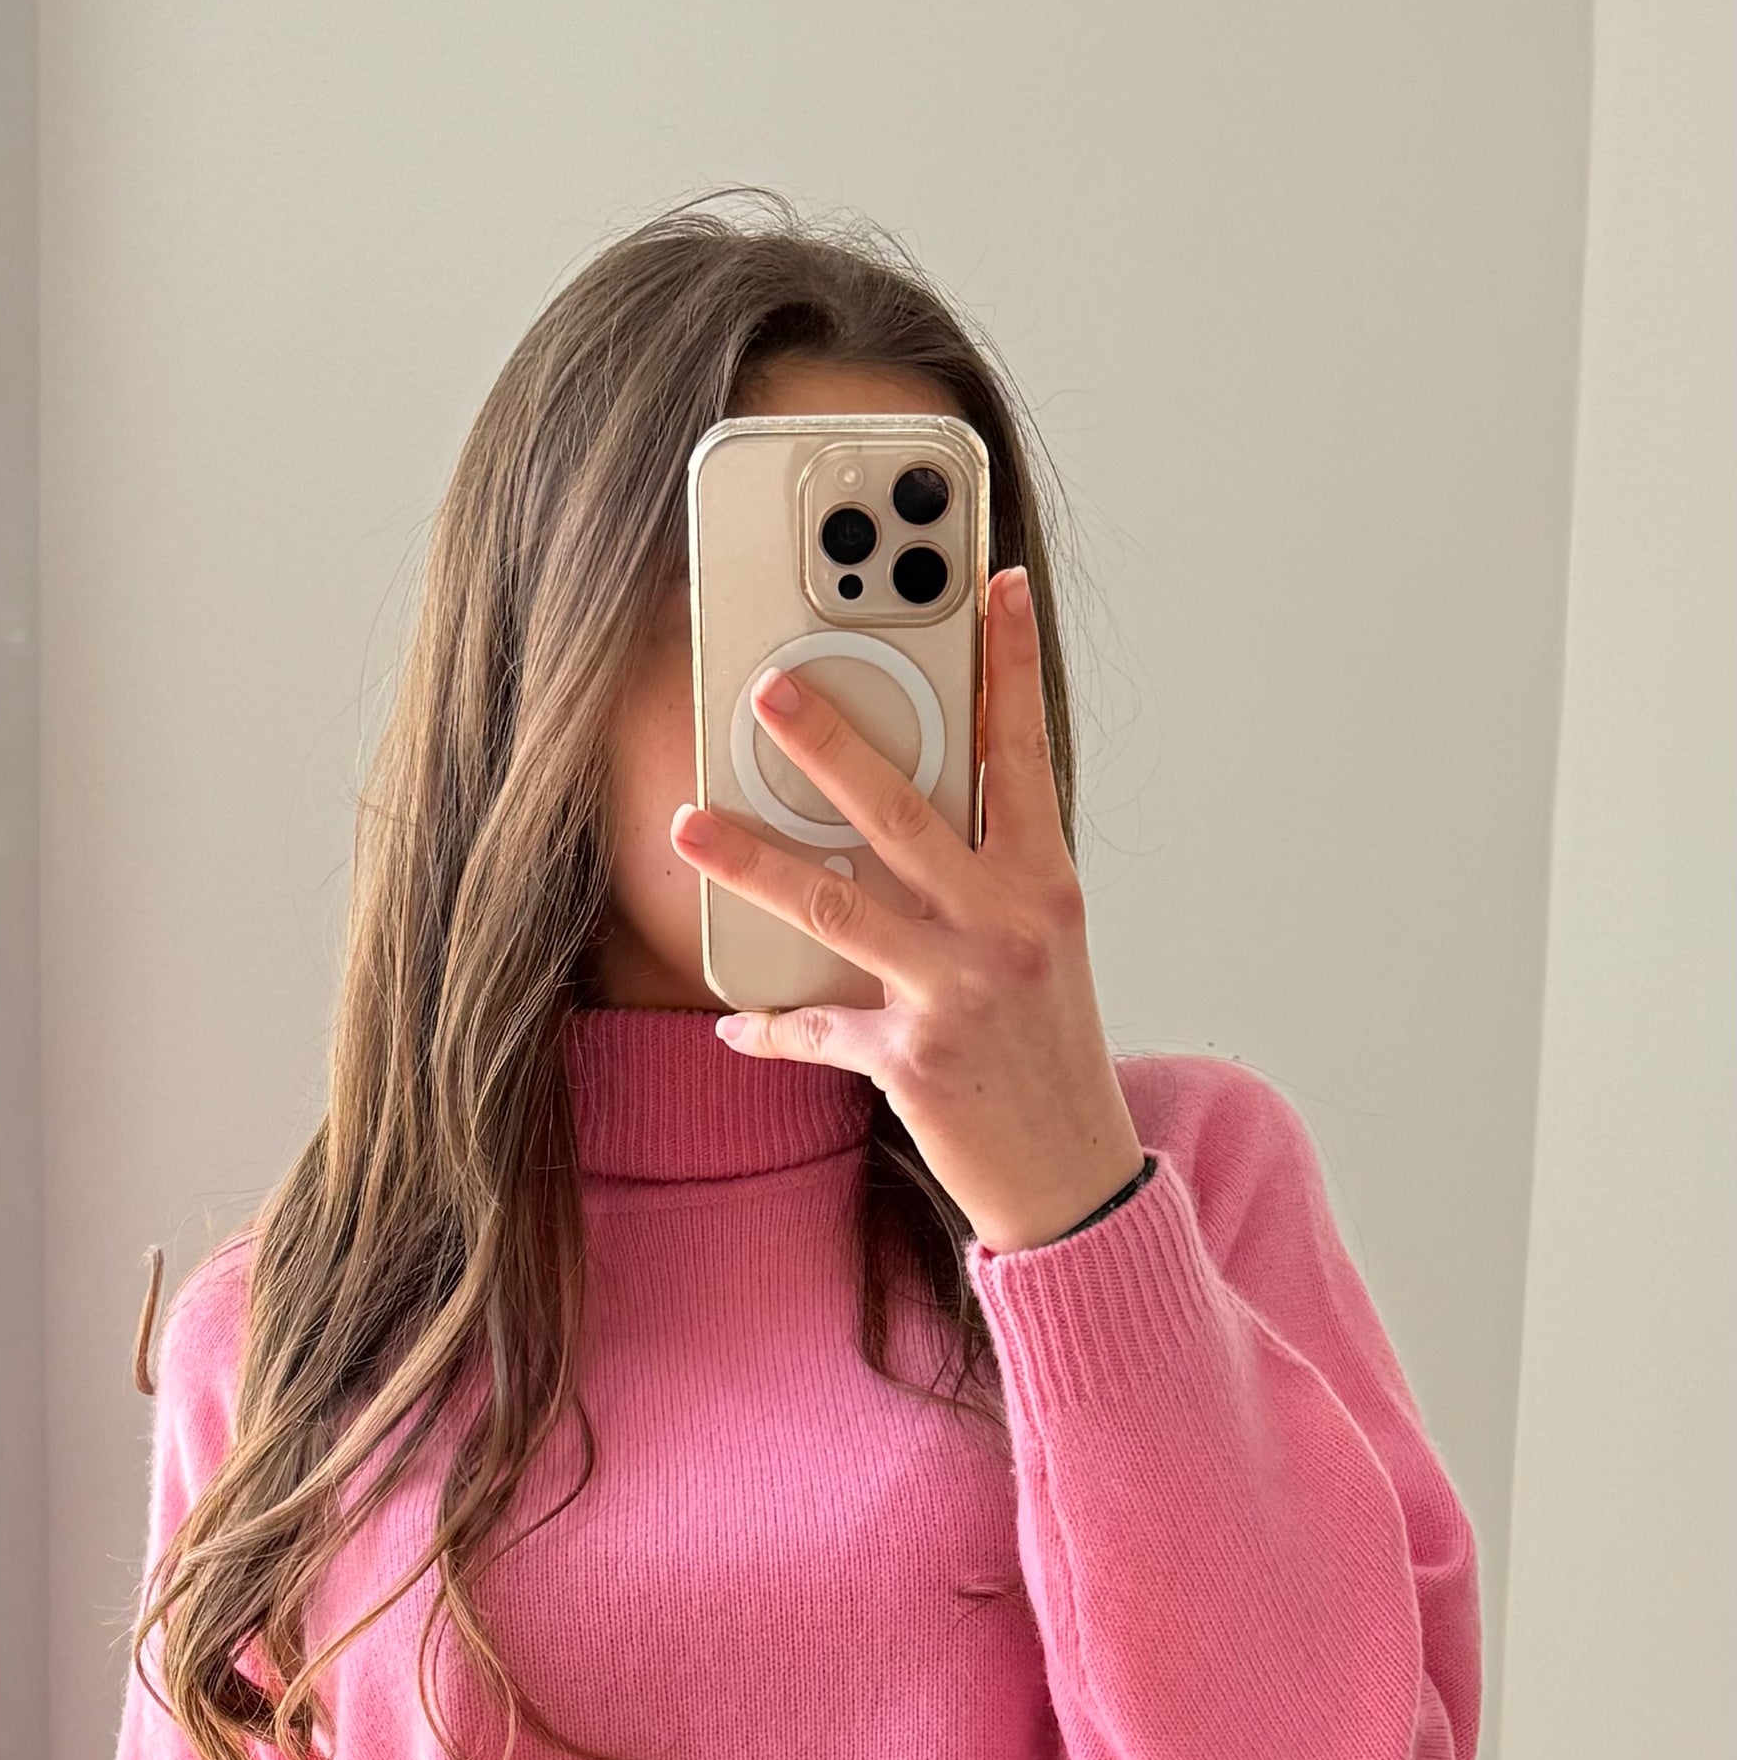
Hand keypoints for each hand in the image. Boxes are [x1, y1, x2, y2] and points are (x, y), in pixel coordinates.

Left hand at [668, 566, 1144, 1254]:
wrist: (1072, 1178)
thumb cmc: (1048, 1051)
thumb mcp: (1039, 947)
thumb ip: (984, 876)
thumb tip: (896, 818)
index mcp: (1043, 885)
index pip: (1023, 753)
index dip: (1009, 664)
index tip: (995, 581)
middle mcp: (1004, 927)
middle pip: (903, 812)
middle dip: (831, 742)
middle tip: (769, 685)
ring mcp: (957, 992)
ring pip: (837, 907)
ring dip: (753, 863)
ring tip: (688, 825)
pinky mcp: (912, 1059)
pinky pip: (818, 1030)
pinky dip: (772, 1028)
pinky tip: (732, 1023)